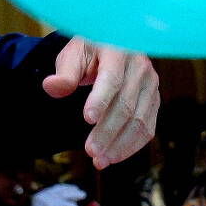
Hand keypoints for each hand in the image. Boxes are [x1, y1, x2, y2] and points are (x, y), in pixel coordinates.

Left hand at [43, 39, 158, 167]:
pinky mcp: (154, 100)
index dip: (101, 99)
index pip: (112, 78)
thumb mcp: (74, 55)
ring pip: (139, 120)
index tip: (87, 119)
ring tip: (100, 160)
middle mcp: (140, 67)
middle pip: (126, 104)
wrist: (114, 45)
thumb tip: (51, 87)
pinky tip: (114, 156)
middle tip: (90, 150)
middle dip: (108, 131)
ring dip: (120, 144)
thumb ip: (65, 73)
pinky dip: (132, 145)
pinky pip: (148, 127)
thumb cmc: (90, 52)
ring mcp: (150, 84)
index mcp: (118, 50)